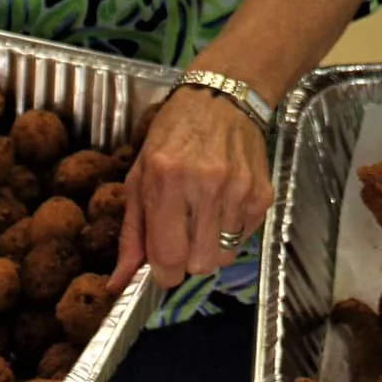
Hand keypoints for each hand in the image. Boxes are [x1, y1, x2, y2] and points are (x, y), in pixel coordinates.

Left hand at [112, 86, 272, 291]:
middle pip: (199, 265)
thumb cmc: (173, 134)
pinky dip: (231, 232)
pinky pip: (244, 239)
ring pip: (224, 257)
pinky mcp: (262, 194)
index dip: (164, 272)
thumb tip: (119, 284)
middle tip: (183, 234)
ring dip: (210, 246)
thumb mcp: (140, 176)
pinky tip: (224, 205)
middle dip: (188, 259)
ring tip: (204, 215)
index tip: (164, 263)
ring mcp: (238, 190)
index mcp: (166, 181)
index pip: (169, 258)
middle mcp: (205, 186)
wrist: (223, 98)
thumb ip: (132, 233)